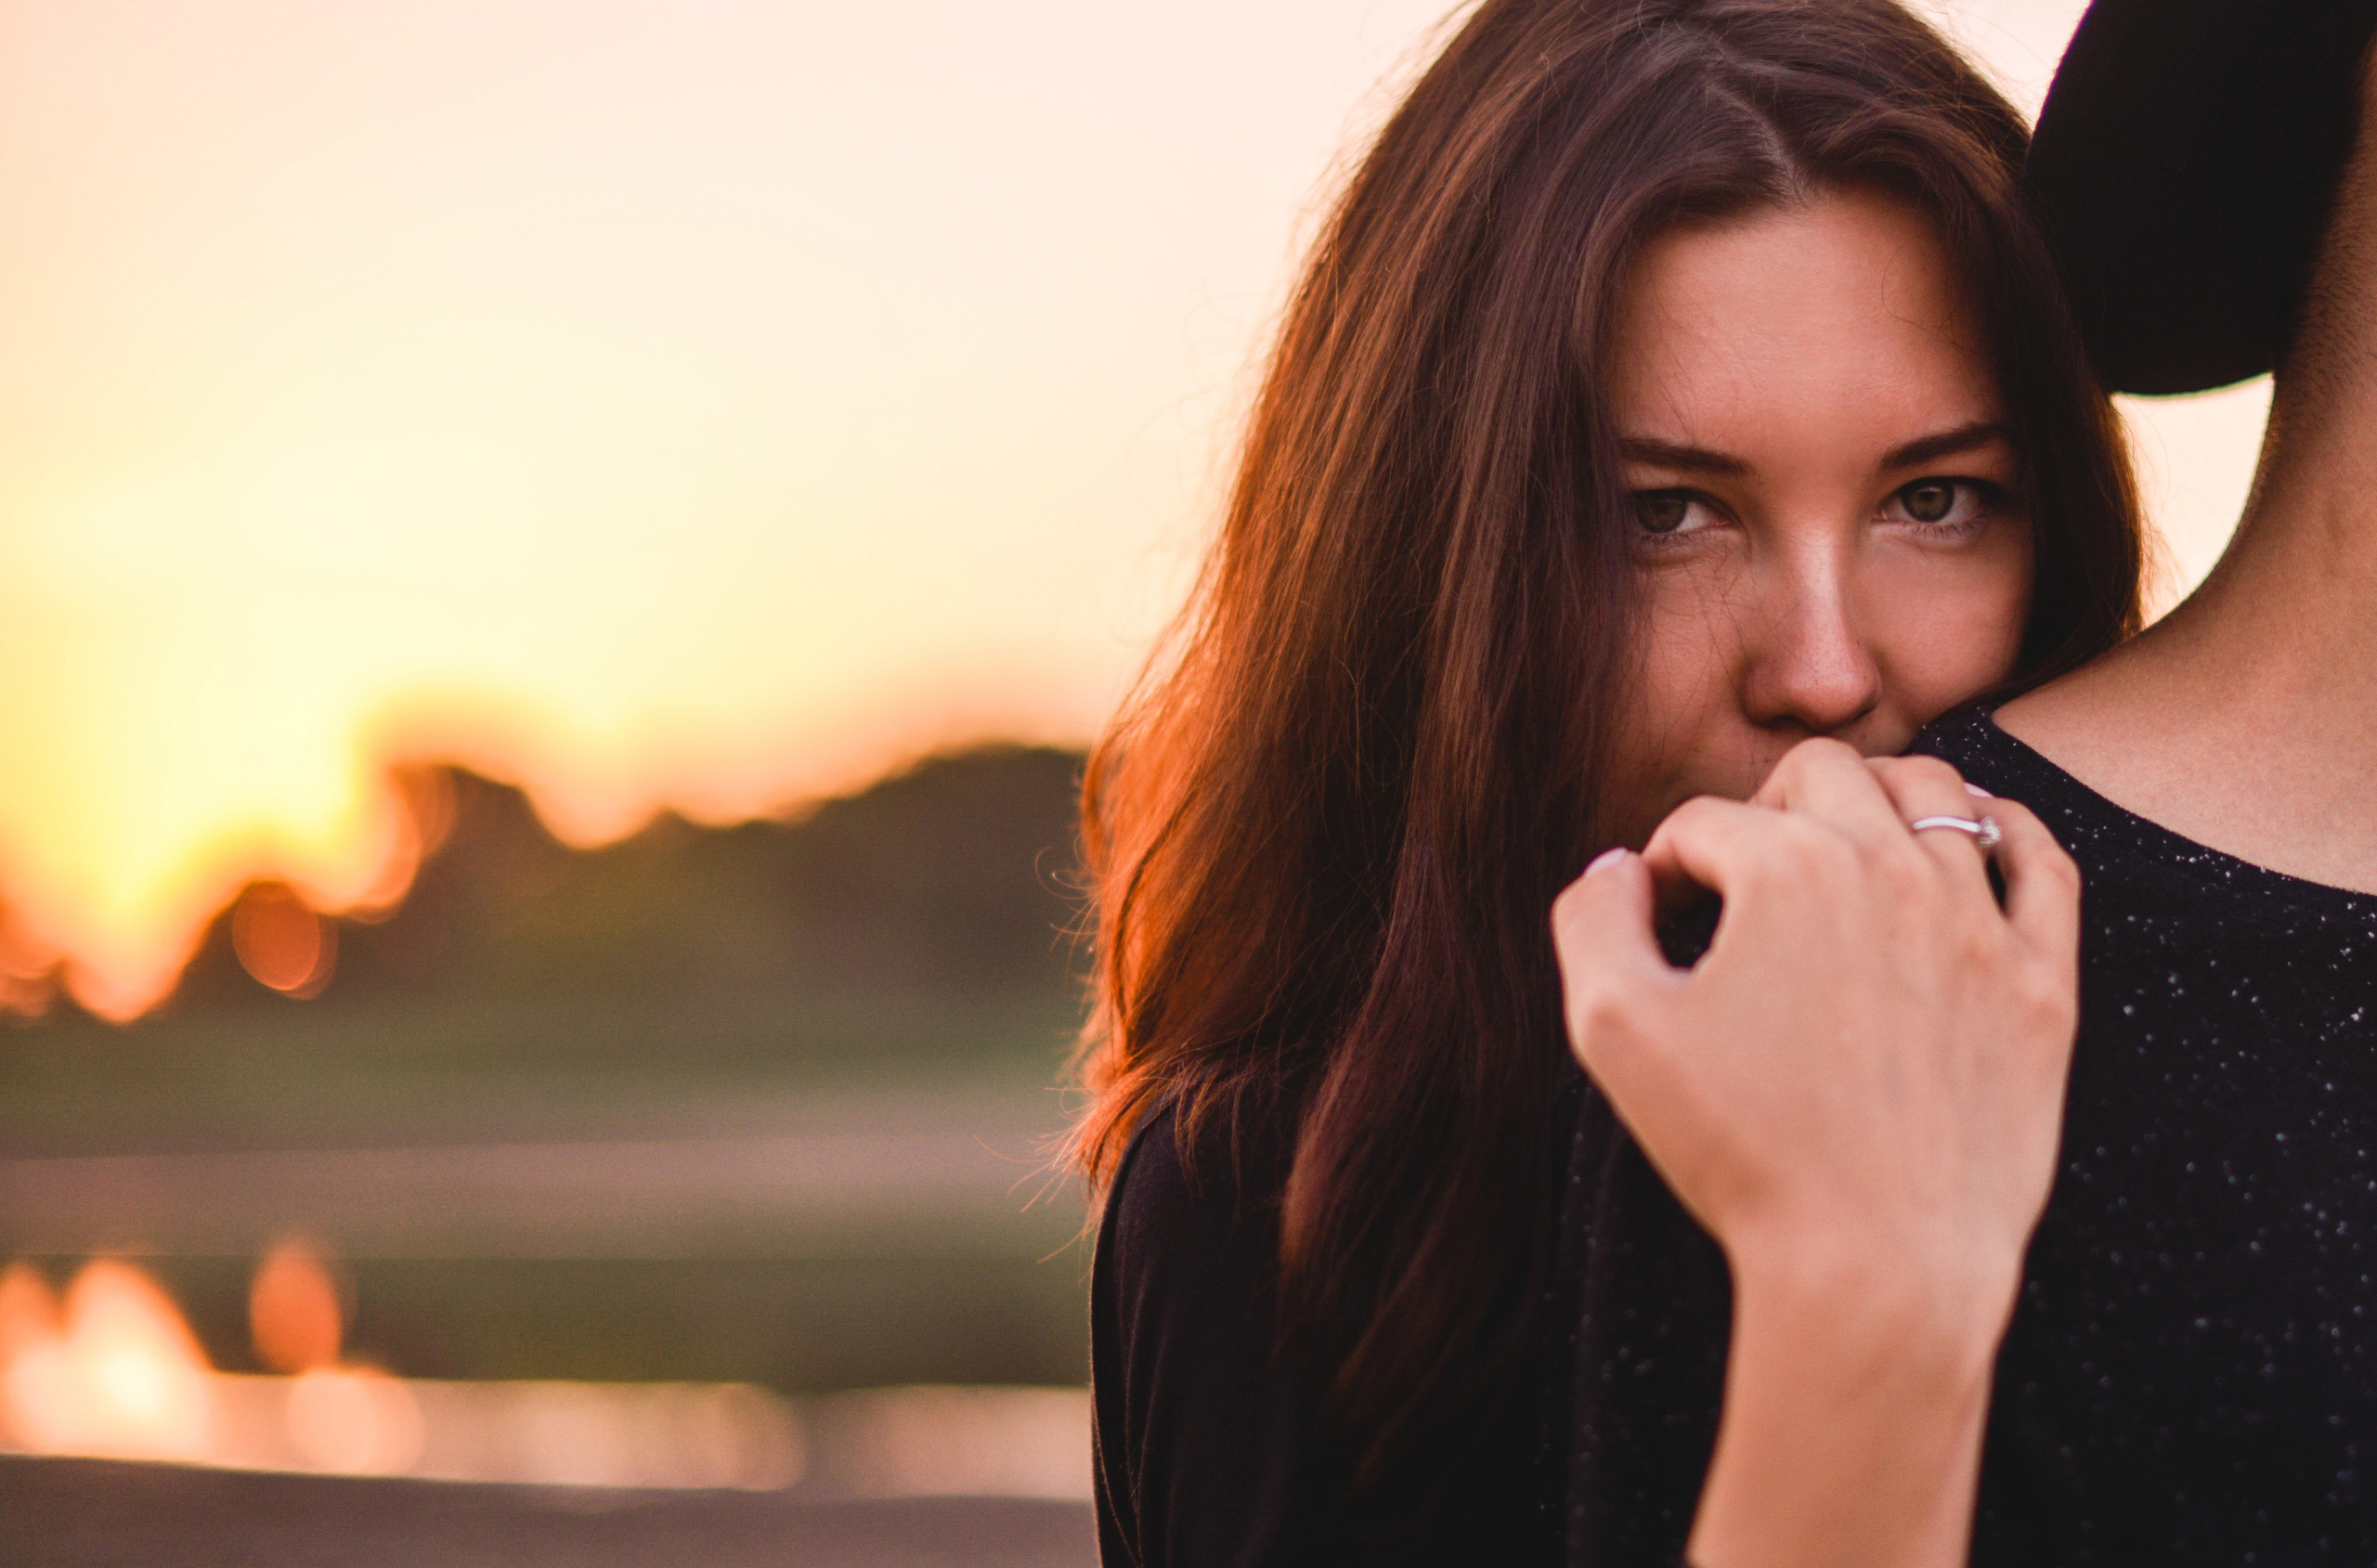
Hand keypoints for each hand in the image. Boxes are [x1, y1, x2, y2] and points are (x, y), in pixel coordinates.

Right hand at [1549, 737, 2080, 1566]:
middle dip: (1766, 806)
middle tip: (1744, 880)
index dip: (1664, 868)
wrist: (1877, 1266)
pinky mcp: (2043, 983)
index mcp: (1787, 868)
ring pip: (1937, 794)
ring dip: (1878, 800)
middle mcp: (1893, 869)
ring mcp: (1981, 923)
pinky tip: (1967, 849)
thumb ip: (1591, 920)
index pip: (1704, 822)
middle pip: (1823, 771)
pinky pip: (2041, 860)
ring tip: (1847, 849)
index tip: (1659, 927)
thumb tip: (1617, 868)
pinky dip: (2002, 831)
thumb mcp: (1612, 1030)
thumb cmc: (1739, 1151)